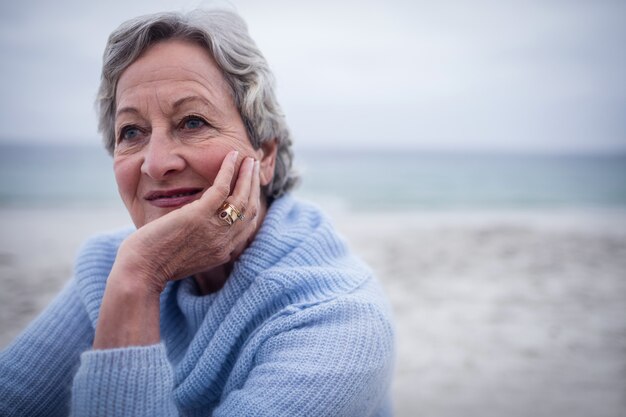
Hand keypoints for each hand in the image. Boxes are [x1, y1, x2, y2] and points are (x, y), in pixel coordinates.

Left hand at [94, 151, 260, 347]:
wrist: (141, 271)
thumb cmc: (153, 264)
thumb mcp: (186, 257)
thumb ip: (199, 243)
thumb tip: (197, 228)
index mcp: (222, 252)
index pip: (248, 225)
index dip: (253, 203)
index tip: (251, 187)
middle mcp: (224, 242)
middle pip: (250, 209)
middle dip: (254, 185)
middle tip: (254, 167)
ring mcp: (214, 229)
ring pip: (242, 197)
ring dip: (247, 175)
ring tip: (249, 158)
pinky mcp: (199, 216)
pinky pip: (222, 188)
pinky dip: (229, 169)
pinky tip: (232, 156)